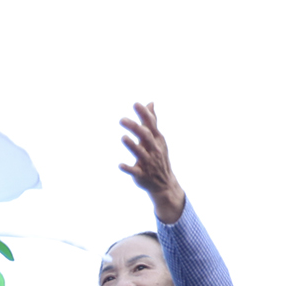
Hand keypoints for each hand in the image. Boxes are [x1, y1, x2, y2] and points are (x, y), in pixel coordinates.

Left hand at [118, 103, 185, 224]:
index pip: (151, 124)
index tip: (136, 104)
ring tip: (123, 137)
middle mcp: (154, 149)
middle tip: (122, 119)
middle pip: (145, 136)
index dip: (144, 114)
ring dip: (132, 145)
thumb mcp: (157, 138)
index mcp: (157, 139)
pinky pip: (134, 171)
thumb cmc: (157, 156)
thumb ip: (152, 121)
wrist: (164, 183)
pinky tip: (119, 165)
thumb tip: (150, 103)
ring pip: (140, 152)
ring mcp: (148, 162)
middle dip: (135, 127)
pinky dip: (127, 168)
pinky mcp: (142, 174)